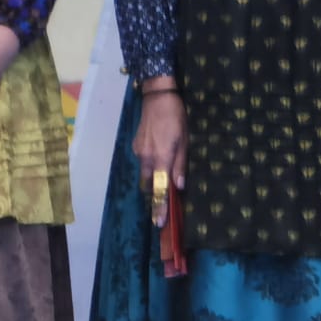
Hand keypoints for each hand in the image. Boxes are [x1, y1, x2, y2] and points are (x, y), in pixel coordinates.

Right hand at [134, 81, 187, 227]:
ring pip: (145, 173)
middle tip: (165, 195)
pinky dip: (150, 163)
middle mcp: (146, 159)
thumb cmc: (176, 117)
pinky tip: (159, 151)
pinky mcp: (135, 146)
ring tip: (164, 169)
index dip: (159, 207)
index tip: (159, 222)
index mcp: (161, 158)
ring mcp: (138, 152)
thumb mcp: (184, 140)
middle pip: (149, 184)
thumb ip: (180, 164)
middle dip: (156, 192)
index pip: (159, 189)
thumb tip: (178, 186)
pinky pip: (143, 161)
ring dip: (153, 176)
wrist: (157, 97)